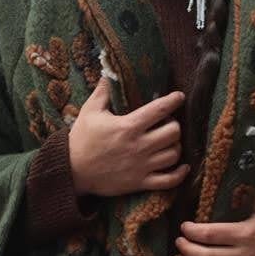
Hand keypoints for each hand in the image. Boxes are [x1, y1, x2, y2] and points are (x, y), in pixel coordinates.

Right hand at [68, 80, 189, 198]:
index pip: (160, 110)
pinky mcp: (140, 183)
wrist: (72, 170)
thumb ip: (103, 92)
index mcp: (128, 126)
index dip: (174, 100)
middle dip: (174, 125)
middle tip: (167, 124)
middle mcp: (139, 146)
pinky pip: (169, 181)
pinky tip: (182, 166)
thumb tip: (108, 73)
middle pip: (173, 132)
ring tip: (169, 142)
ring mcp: (141, 166)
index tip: (179, 96)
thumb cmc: (81, 139)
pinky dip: (179, 174)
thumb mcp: (89, 111)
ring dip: (176, 146)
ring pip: (173, 154)